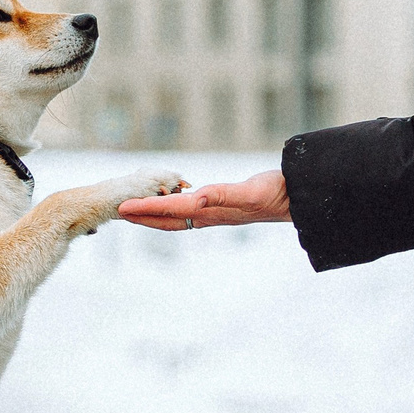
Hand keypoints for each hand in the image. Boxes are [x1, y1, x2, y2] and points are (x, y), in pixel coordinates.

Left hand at [117, 169, 290, 230]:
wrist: (295, 200)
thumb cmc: (274, 194)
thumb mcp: (248, 192)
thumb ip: (222, 195)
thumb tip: (196, 197)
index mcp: (210, 210)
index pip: (170, 209)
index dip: (145, 208)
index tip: (122, 208)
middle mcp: (209, 215)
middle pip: (167, 220)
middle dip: (142, 217)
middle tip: (118, 212)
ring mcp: (215, 215)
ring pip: (177, 218)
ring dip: (155, 216)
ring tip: (137, 211)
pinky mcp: (223, 210)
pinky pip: (189, 213)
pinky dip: (173, 210)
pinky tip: (172, 205)